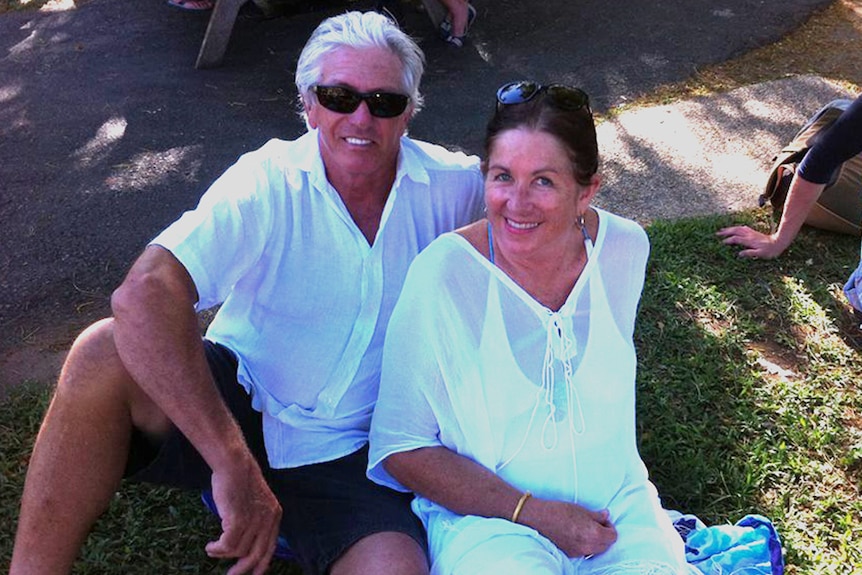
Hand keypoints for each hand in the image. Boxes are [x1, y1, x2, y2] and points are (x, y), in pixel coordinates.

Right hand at [205, 459, 281, 574]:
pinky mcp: (238, 520)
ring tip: (213, 550)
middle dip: (243, 569)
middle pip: (257, 554)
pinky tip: (210, 547)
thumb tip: (244, 544)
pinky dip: (217, 549)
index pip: (271, 547)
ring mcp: (254, 521)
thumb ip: (256, 519)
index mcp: (274, 515)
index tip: (254, 574)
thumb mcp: (256, 500)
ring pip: (238, 550)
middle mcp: (267, 519)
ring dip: (222, 554)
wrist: (234, 464)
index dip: (262, 564)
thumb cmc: (239, 480)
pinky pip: (227, 545)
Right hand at [519, 498, 616, 557]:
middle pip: (606, 545)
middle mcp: (588, 546)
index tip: (603, 520)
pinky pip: (584, 552)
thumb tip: (606, 516)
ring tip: (586, 529)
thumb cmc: (559, 511)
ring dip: (596, 541)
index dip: (610, 527)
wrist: (538, 518)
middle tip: (596, 524)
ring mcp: (579, 552)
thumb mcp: (581, 509)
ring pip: (596, 550)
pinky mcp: (570, 554)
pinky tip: (577, 535)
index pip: (613, 536)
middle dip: (604, 535)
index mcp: (594, 534)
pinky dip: (585, 545)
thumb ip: (596, 515)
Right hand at [716, 225, 786, 258]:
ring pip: (738, 228)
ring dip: (729, 228)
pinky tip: (734, 228)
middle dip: (726, 232)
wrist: (779, 242)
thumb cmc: (770, 251)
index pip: (736, 239)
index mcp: (749, 241)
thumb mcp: (760, 254)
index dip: (728, 240)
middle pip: (735, 231)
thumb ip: (750, 253)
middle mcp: (749, 235)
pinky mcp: (753, 232)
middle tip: (717, 233)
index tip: (721, 242)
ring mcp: (751, 233)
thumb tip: (739, 254)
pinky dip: (736, 227)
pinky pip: (742, 228)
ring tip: (722, 230)